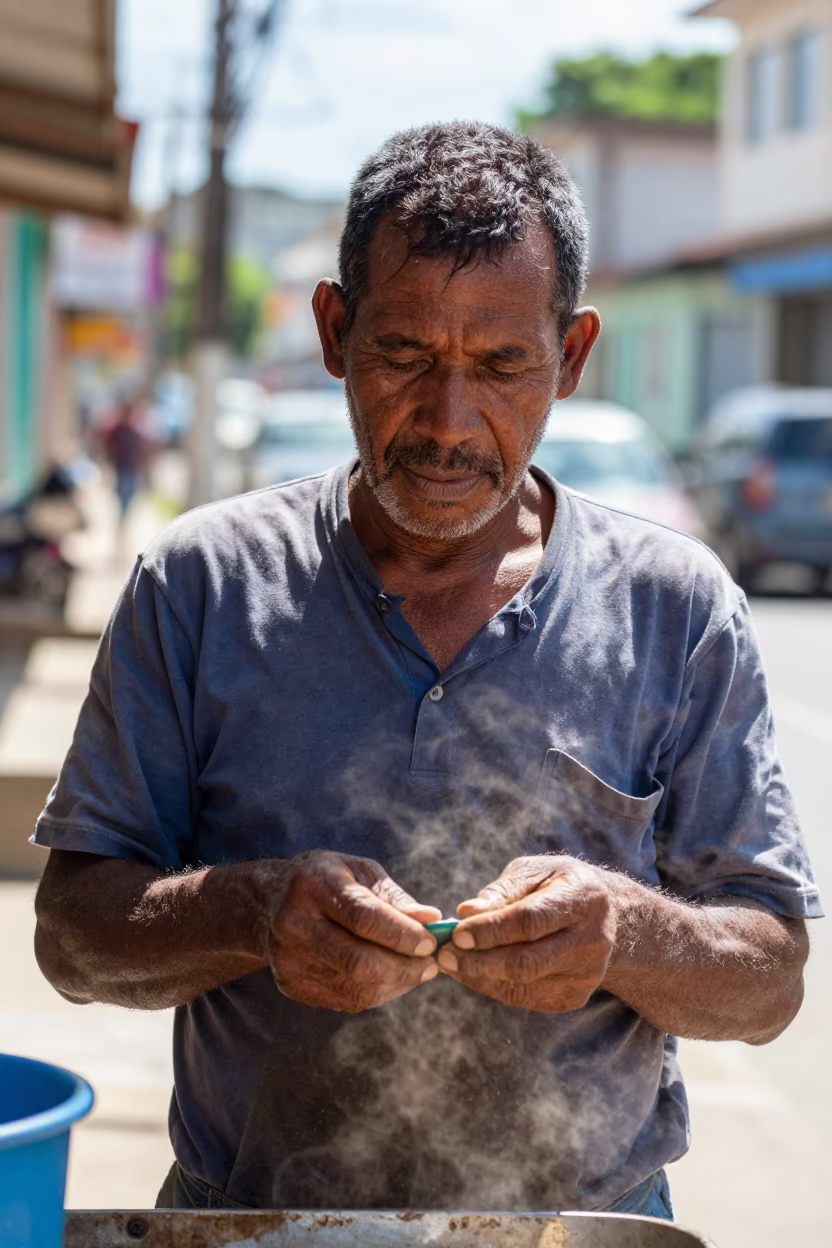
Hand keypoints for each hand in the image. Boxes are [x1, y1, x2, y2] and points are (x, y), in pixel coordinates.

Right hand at [264, 851, 441, 1011]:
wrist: (266, 903)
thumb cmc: (326, 881)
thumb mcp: (357, 871)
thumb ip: (393, 897)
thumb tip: (431, 920)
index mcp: (314, 886)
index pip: (363, 917)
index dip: (402, 934)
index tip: (432, 942)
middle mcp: (296, 924)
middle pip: (359, 961)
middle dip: (405, 967)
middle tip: (433, 963)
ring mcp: (290, 960)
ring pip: (356, 988)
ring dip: (397, 983)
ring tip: (417, 970)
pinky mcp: (292, 985)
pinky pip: (347, 1000)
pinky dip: (378, 991)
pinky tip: (390, 976)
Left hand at [436, 855, 615, 1012]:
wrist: (608, 916)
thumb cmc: (558, 885)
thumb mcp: (534, 872)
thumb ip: (502, 892)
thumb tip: (466, 912)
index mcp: (582, 900)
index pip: (530, 921)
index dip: (490, 930)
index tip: (456, 932)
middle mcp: (590, 942)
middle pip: (526, 962)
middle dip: (479, 961)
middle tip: (444, 954)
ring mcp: (585, 975)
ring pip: (522, 985)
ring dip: (479, 976)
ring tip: (450, 961)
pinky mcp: (573, 997)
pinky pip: (524, 997)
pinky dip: (492, 986)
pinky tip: (473, 970)